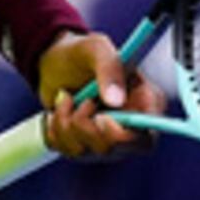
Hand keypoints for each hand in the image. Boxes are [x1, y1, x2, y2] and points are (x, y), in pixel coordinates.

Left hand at [36, 31, 157, 163]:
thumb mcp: (96, 49)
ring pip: (85, 151)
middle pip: (113, 149)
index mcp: (144, 103)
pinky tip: (59, 111)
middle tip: (82, 101)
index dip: (124, 136)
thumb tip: (116, 101)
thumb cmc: (82, 53)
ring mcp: (105, 140)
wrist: (52, 62)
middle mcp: (129, 127)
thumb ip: (110, 69)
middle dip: (87, 127)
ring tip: (67, 98)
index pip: (147, 137)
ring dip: (66, 122)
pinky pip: (66, 150)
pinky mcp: (83, 147)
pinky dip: (55, 128)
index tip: (101, 117)